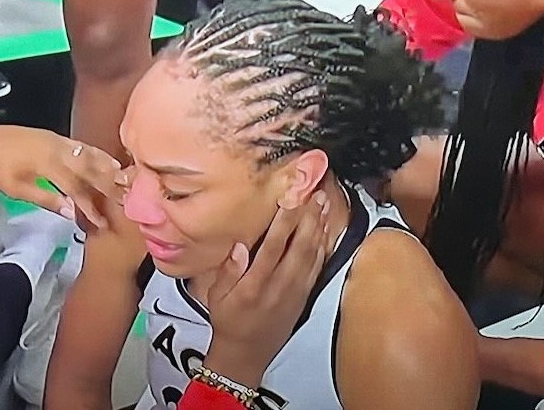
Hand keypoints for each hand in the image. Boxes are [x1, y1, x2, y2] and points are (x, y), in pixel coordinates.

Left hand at [0, 123, 125, 226]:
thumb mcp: (16, 189)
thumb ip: (46, 199)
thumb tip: (70, 212)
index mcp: (47, 164)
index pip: (76, 188)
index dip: (90, 207)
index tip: (101, 222)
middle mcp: (57, 149)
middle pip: (90, 168)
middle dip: (108, 185)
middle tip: (125, 198)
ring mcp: (57, 140)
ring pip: (88, 153)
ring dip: (107, 166)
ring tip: (123, 179)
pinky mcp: (54, 136)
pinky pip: (81, 145)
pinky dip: (96, 154)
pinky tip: (104, 160)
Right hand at [203, 192, 331, 387]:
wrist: (247, 353)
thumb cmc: (229, 321)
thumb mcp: (217, 297)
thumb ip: (228, 270)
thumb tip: (240, 246)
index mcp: (254, 286)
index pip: (272, 247)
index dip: (284, 221)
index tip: (290, 198)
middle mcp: (279, 287)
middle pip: (299, 246)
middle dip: (308, 217)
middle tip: (314, 191)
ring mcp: (295, 291)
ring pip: (312, 254)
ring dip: (319, 227)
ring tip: (324, 202)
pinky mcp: (305, 295)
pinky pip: (317, 266)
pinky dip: (324, 245)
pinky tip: (326, 229)